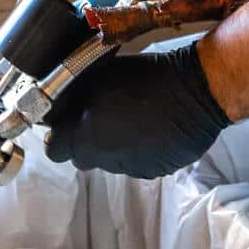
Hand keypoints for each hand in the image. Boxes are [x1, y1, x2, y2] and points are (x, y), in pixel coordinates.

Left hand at [45, 42, 229, 177]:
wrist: (194, 92)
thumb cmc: (146, 77)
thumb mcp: (98, 77)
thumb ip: (73, 97)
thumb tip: (60, 105)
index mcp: (84, 135)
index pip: (54, 150)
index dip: (59, 137)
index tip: (66, 126)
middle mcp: (103, 157)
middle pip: (81, 157)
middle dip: (85, 141)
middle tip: (97, 120)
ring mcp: (130, 167)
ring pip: (109, 161)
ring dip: (112, 146)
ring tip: (128, 121)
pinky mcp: (153, 171)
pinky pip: (135, 164)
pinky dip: (136, 151)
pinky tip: (148, 130)